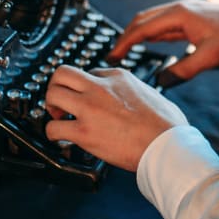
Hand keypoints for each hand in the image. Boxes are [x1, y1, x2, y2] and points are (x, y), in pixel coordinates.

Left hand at [44, 65, 187, 171]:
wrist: (167, 146)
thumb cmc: (167, 126)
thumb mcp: (152, 94)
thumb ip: (137, 91)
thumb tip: (138, 97)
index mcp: (118, 77)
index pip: (90, 72)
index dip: (85, 87)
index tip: (85, 98)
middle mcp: (100, 87)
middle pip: (62, 73)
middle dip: (57, 86)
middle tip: (61, 102)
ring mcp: (89, 108)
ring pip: (53, 94)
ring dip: (51, 107)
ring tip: (59, 118)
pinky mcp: (84, 132)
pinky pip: (53, 128)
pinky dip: (52, 133)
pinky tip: (59, 138)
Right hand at [107, 0, 218, 84]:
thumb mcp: (210, 57)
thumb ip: (184, 70)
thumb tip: (161, 81)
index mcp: (179, 15)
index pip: (143, 28)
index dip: (125, 43)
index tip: (112, 56)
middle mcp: (178, 9)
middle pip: (142, 20)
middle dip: (126, 37)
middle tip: (113, 56)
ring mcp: (183, 12)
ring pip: (152, 21)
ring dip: (137, 34)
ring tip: (125, 51)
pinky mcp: (189, 17)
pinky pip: (163, 24)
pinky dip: (150, 33)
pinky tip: (147, 43)